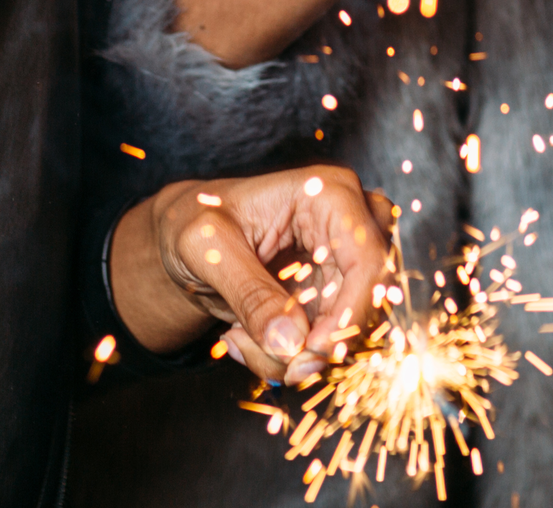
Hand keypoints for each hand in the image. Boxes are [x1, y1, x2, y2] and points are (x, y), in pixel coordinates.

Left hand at [110, 168, 391, 384]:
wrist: (184, 238)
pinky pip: (326, 344)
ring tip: (237, 338)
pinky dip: (286, 357)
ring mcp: (343, 266)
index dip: (350, 313)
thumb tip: (292, 343)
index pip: (368, 259)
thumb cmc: (195, 220)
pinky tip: (242, 338)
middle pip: (369, 301)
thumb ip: (249, 293)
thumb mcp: (207, 247)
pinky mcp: (331, 299)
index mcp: (329, 193)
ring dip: (294, 354)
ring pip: (348, 331)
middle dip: (319, 342)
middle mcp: (348, 227)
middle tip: (272, 358)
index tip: (311, 351)